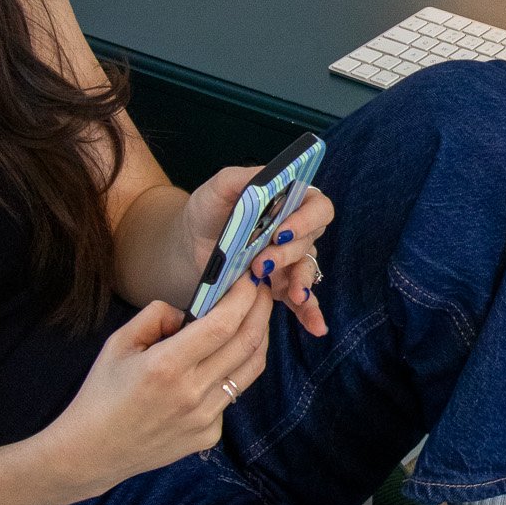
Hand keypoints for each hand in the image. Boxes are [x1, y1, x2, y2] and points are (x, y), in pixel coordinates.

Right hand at [44, 279, 272, 498]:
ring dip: (259, 338)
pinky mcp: (209, 435)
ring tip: (256, 318)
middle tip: (263, 290)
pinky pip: (231, 396)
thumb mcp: (118, 344)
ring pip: (250, 370)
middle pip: (247, 343)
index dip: (244, 298)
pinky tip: (218, 365)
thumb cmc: (101, 394)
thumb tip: (188, 312)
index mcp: (166, 365)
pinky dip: (231, 373)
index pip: (222, 325)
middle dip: (262, 309)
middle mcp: (192, 392)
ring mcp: (204, 417)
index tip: (250, 279)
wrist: (91, 453)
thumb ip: (155, 316)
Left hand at [182, 167, 334, 339]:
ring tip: (291, 294)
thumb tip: (267, 178)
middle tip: (261, 264)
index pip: (316, 205)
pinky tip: (315, 327)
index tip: (281, 231)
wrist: (189, 245)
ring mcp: (291, 259)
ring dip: (301, 282)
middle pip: (311, 240)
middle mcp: (296, 229)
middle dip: (288, 254)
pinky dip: (310, 312)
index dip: (306, 219)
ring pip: (308, 270)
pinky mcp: (282, 285)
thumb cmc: (207, 211)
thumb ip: (242, 178)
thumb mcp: (219, 188)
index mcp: (289, 200)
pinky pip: (303, 299)